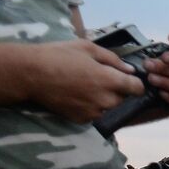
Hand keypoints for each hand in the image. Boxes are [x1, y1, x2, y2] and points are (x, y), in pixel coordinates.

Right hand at [25, 39, 142, 122]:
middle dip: (115, 89)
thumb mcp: (87, 48)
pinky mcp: (82, 120)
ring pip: (107, 106)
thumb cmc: (59, 55)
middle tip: (96, 77)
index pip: (136, 88)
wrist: (31, 74)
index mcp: (109, 81)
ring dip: (102, 98)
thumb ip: (113, 60)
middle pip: (121, 98)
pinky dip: (89, 106)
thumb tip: (130, 69)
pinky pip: (93, 113)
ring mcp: (94, 113)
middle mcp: (105, 101)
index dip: (133, 82)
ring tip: (83, 85)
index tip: (126, 78)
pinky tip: (75, 94)